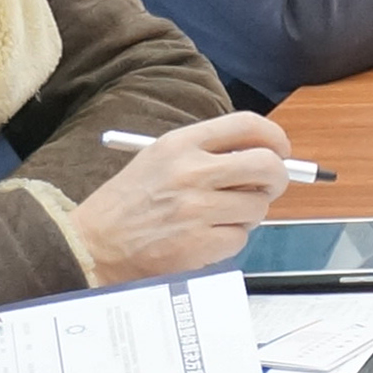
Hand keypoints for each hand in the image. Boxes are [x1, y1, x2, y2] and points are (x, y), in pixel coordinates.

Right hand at [66, 111, 293, 282]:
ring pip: (258, 206)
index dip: (275, 137)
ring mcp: (198, 209)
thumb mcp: (159, 160)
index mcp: (181, 144)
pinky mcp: (200, 244)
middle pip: (267, 164)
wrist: (91, 246)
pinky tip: (203, 239)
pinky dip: (229, 240)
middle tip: (269, 186)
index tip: (280, 149)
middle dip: (278, 177)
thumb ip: (206, 153)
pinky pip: (240, 238)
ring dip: (248, 214)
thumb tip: (262, 156)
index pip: (248, 126)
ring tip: (218, 218)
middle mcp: (192, 172)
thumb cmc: (127, 204)